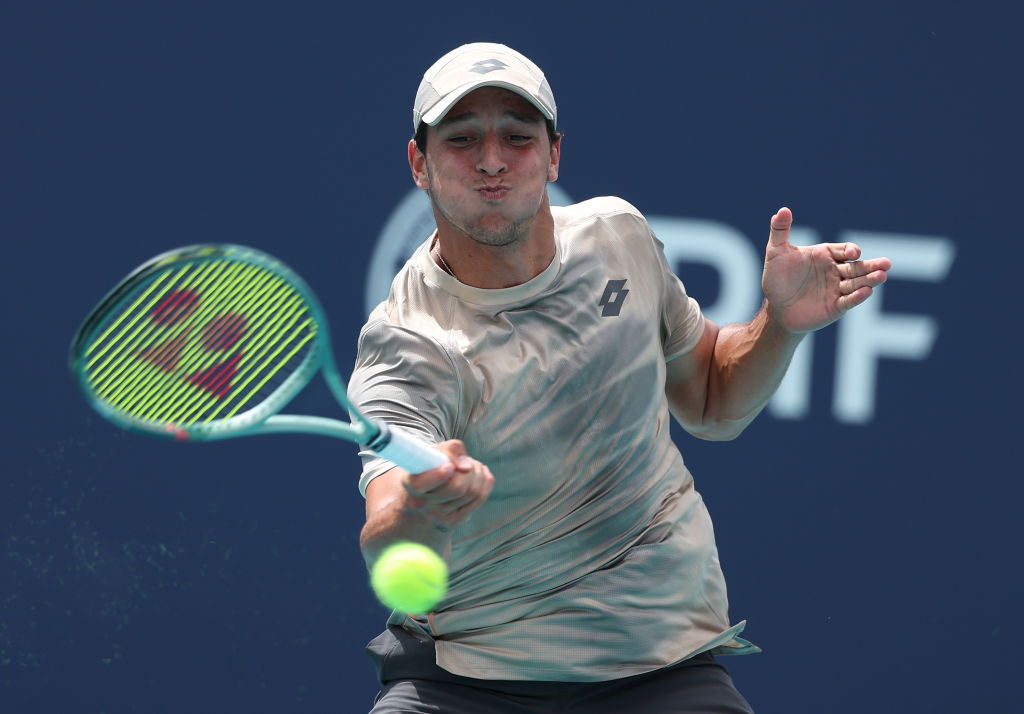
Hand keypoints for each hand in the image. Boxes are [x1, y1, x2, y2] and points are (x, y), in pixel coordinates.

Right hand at [401, 439, 493, 529]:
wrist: (423, 494)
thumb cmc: (431, 467)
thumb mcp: (434, 452)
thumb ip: (450, 450)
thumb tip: (466, 467)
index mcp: (410, 483)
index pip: (422, 485)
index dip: (439, 475)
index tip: (449, 467)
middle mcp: (421, 504)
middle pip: (458, 488)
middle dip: (471, 469)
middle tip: (469, 462)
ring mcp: (436, 516)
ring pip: (472, 492)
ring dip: (478, 473)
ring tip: (473, 467)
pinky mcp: (452, 522)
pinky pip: (479, 499)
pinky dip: (486, 482)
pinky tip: (481, 475)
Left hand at [761, 207, 891, 332]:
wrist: (775, 308)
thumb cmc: (776, 278)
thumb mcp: (775, 252)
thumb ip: (780, 231)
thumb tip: (782, 210)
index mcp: (825, 255)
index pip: (844, 250)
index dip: (850, 250)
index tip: (852, 253)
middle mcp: (835, 271)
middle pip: (857, 266)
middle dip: (871, 265)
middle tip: (887, 263)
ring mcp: (837, 289)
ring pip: (857, 283)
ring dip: (870, 279)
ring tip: (882, 276)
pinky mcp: (835, 307)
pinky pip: (849, 301)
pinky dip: (857, 296)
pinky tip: (867, 291)